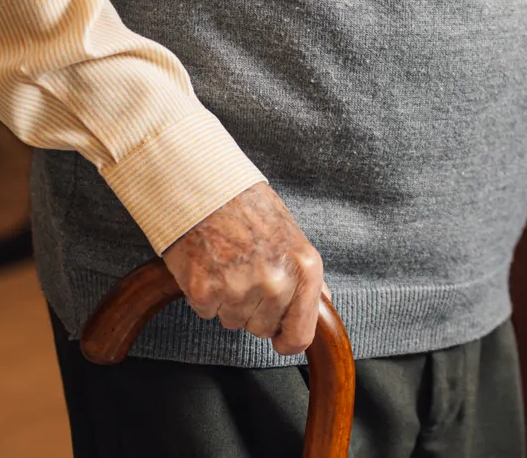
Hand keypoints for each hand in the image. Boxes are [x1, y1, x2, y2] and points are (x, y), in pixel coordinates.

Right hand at [162, 181, 324, 355]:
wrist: (207, 188)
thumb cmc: (250, 208)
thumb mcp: (292, 237)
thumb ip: (306, 277)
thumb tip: (322, 305)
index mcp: (304, 268)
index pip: (300, 335)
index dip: (287, 338)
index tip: (280, 336)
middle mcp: (275, 282)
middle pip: (262, 329)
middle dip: (254, 309)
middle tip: (246, 272)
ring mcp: (239, 288)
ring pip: (234, 322)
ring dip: (229, 302)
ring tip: (228, 264)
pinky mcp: (205, 291)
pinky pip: (207, 312)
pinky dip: (205, 295)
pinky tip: (209, 266)